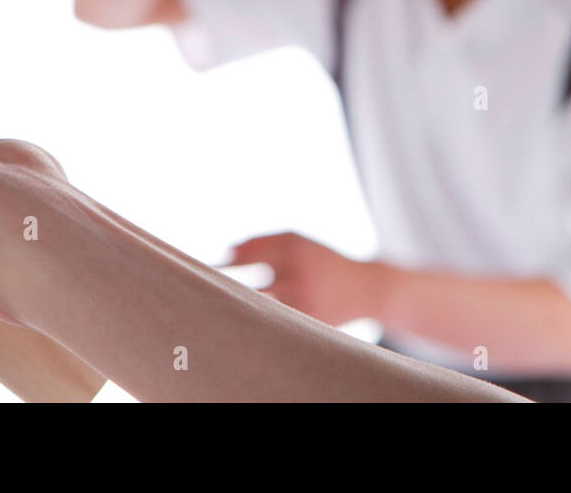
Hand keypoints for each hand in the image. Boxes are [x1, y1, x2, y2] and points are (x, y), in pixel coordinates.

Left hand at [223, 232, 385, 327]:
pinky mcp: (308, 326)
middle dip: (224, 289)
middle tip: (203, 291)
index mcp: (296, 249)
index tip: (207, 266)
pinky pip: (273, 325)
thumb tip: (227, 252)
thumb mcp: (299, 242)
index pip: (247, 255)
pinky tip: (248, 322)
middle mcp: (299, 276)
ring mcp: (304, 305)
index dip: (225, 262)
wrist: (367, 289)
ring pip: (258, 311)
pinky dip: (258, 322)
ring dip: (238, 309)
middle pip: (247, 287)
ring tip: (221, 310)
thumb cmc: (323, 261)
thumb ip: (263, 243)